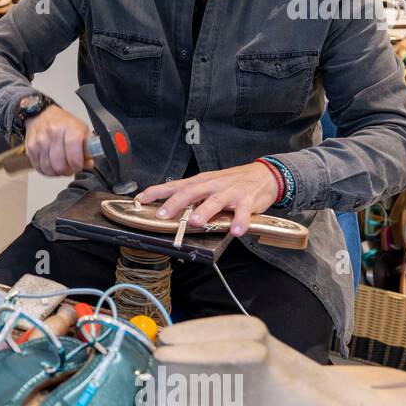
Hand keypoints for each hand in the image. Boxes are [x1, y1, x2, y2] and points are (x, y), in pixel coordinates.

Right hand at [25, 105, 93, 176]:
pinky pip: (39, 168)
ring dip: (57, 172)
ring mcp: (40, 141)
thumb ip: (87, 147)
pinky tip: (52, 165)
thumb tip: (88, 163)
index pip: (73, 150)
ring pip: (49, 169)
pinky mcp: (30, 148)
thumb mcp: (81, 129)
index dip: (77, 163)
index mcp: (69, 127)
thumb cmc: (63, 123)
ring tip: (61, 167)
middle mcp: (53, 133)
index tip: (79, 166)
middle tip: (70, 167)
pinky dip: (47, 171)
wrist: (41, 115)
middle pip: (60, 164)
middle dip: (67, 170)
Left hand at [135, 162, 280, 237]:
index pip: (175, 185)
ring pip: (215, 201)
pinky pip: (243, 212)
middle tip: (164, 214)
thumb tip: (167, 207)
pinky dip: (239, 221)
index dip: (157, 191)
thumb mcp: (208, 184)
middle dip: (176, 203)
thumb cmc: (231, 182)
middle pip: (191, 192)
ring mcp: (230, 192)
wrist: (263, 175)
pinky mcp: (248, 201)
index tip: (141, 199)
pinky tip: (235, 231)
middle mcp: (213, 185)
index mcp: (201, 182)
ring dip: (204, 211)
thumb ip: (190, 196)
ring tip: (195, 222)